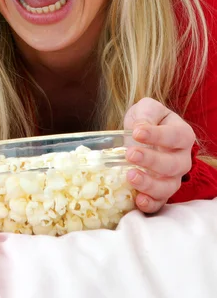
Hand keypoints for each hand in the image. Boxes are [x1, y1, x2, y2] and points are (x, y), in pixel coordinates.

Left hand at [124, 97, 194, 213]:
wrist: (140, 133)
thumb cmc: (147, 119)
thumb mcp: (147, 108)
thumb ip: (146, 114)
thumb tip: (140, 128)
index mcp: (182, 135)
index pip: (175, 137)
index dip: (157, 136)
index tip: (137, 133)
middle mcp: (182, 158)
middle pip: (174, 165)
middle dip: (151, 161)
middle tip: (130, 154)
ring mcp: (173, 177)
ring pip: (169, 187)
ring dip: (150, 185)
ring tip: (130, 176)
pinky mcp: (160, 191)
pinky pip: (160, 202)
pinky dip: (150, 204)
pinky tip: (138, 200)